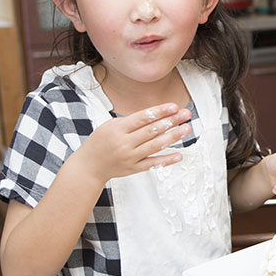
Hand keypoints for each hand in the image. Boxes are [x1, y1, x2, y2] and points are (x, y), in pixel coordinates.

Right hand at [76, 103, 191, 182]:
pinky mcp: (134, 169)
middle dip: (171, 121)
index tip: (174, 106)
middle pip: (152, 131)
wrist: (89, 166)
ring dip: (173, 137)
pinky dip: (167, 160)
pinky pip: (153, 164)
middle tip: (186, 114)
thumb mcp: (110, 126)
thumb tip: (156, 115)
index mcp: (118, 129)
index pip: (143, 118)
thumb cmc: (100, 142)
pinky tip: (179, 154)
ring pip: (155, 146)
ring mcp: (130, 157)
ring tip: (186, 129)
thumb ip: (131, 122)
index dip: (160, 111)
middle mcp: (124, 143)